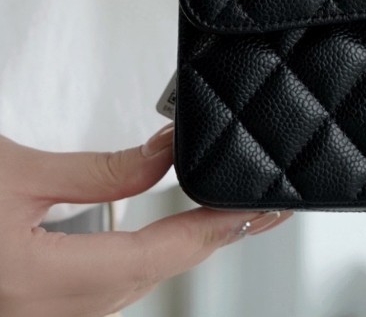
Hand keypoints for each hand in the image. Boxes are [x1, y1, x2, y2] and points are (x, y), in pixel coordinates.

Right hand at [0, 125, 290, 315]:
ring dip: (168, 259)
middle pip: (139, 283)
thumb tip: (166, 154)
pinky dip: (128, 268)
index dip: (208, 233)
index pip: (148, 257)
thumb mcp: (19, 170)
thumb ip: (100, 169)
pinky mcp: (23, 310)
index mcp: (35, 282)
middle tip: (253, 213)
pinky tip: (152, 245)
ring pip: (116, 295)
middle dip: (201, 245)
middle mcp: (34, 316)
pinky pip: (87, 299)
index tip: (252, 212)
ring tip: (217, 223)